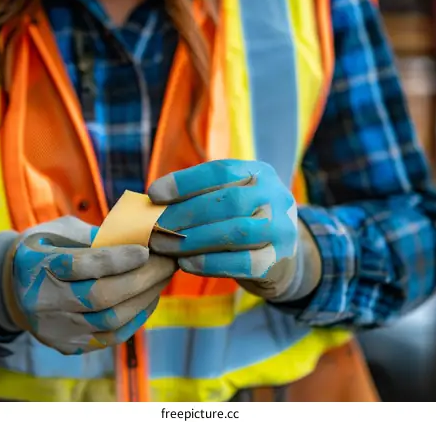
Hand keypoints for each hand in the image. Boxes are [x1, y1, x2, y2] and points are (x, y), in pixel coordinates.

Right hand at [0, 216, 175, 354]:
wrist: (12, 287)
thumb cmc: (46, 248)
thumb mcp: (59, 230)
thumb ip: (93, 235)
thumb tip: (138, 237)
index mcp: (37, 265)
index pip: (81, 265)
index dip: (117, 259)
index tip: (146, 249)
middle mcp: (43, 301)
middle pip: (100, 296)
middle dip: (142, 278)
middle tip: (168, 262)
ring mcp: (56, 328)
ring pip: (109, 320)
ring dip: (144, 298)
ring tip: (163, 277)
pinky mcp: (68, 344)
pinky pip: (110, 337)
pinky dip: (136, 317)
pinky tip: (150, 297)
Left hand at [147, 160, 301, 299]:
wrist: (280, 259)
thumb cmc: (242, 222)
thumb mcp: (231, 200)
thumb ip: (202, 196)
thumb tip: (153, 201)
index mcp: (260, 173)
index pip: (221, 171)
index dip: (185, 181)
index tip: (154, 193)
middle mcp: (276, 197)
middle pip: (228, 201)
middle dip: (185, 214)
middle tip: (155, 227)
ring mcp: (282, 229)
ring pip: (235, 232)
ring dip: (193, 240)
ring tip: (164, 247)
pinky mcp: (278, 260)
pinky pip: (242, 262)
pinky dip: (210, 263)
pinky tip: (186, 264)